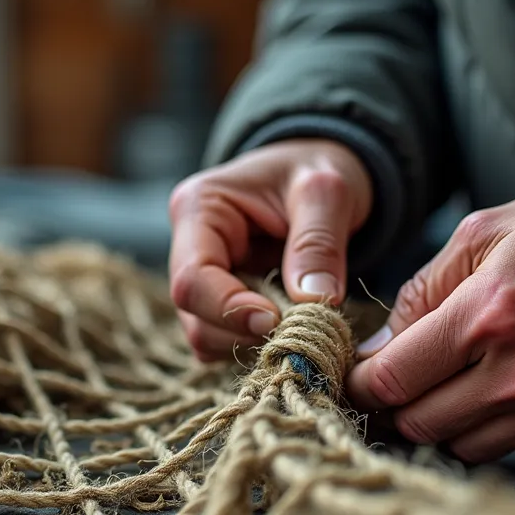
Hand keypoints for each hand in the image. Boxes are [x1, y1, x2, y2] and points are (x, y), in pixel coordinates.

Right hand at [168, 139, 371, 360]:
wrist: (318, 175)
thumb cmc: (316, 170)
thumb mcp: (327, 192)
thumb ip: (318, 243)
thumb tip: (314, 301)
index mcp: (199, 208)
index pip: (192, 279)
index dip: (230, 309)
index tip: (278, 320)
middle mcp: (188, 246)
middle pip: (194, 315)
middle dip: (245, 330)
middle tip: (300, 326)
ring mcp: (201, 277)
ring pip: (206, 335)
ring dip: (252, 341)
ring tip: (300, 321)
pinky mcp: (218, 301)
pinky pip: (224, 340)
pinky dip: (255, 344)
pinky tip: (289, 324)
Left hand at [346, 183, 514, 466]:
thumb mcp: (478, 234)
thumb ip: (418, 296)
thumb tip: (376, 355)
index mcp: (485, 315)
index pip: (393, 382)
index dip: (362, 384)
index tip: (359, 377)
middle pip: (422, 425)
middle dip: (401, 406)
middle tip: (406, 381)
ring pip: (465, 448)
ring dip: (450, 423)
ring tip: (461, 382)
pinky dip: (504, 433)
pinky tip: (509, 395)